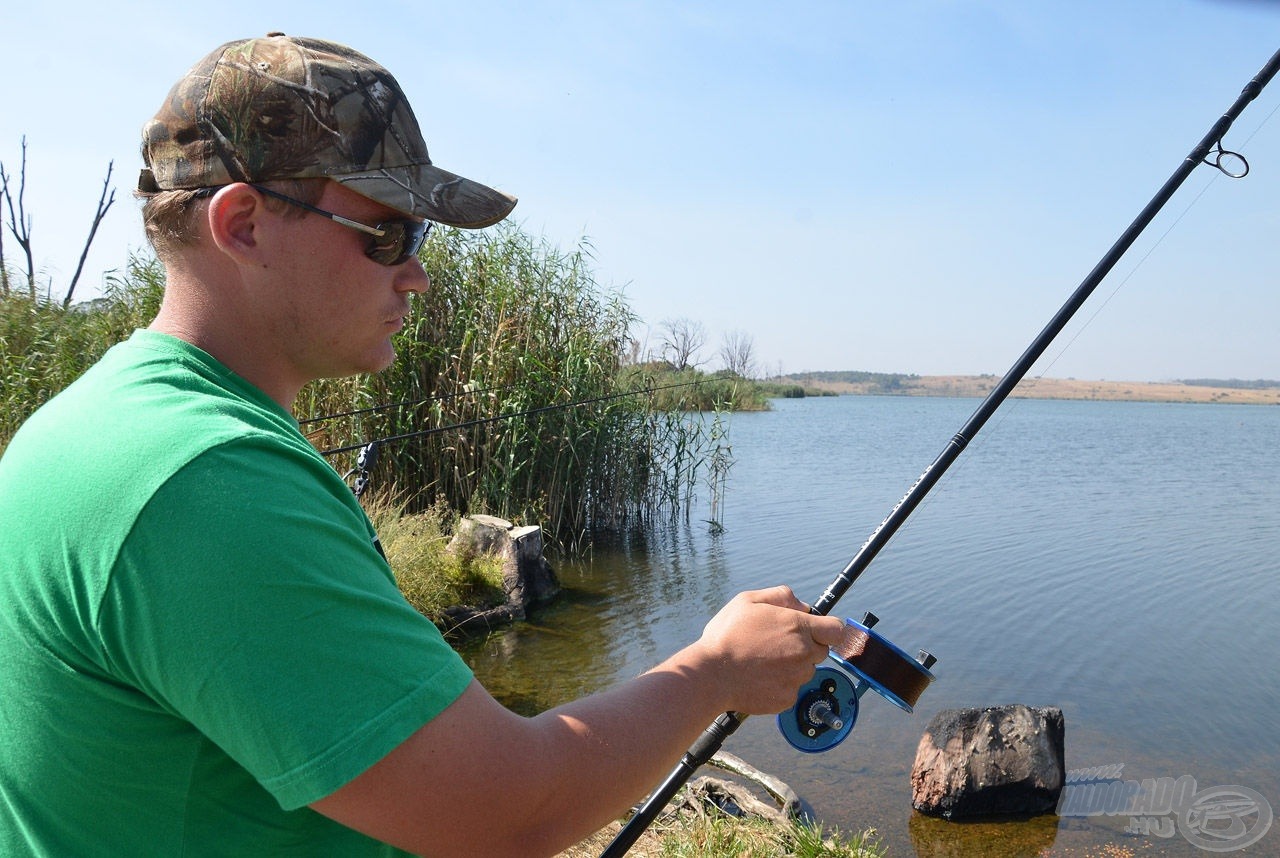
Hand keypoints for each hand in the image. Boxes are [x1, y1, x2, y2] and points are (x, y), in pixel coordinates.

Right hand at [695, 585, 848, 714]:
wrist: (711, 675)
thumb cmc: (727, 635)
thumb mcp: (748, 600)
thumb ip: (780, 596)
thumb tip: (802, 605)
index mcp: (798, 627)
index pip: (836, 629)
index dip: (828, 629)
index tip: (818, 630)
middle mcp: (803, 653)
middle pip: (821, 651)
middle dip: (806, 646)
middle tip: (779, 644)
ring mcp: (797, 678)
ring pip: (805, 671)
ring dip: (793, 666)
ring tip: (763, 661)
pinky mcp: (787, 698)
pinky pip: (792, 689)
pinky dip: (780, 684)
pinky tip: (759, 677)